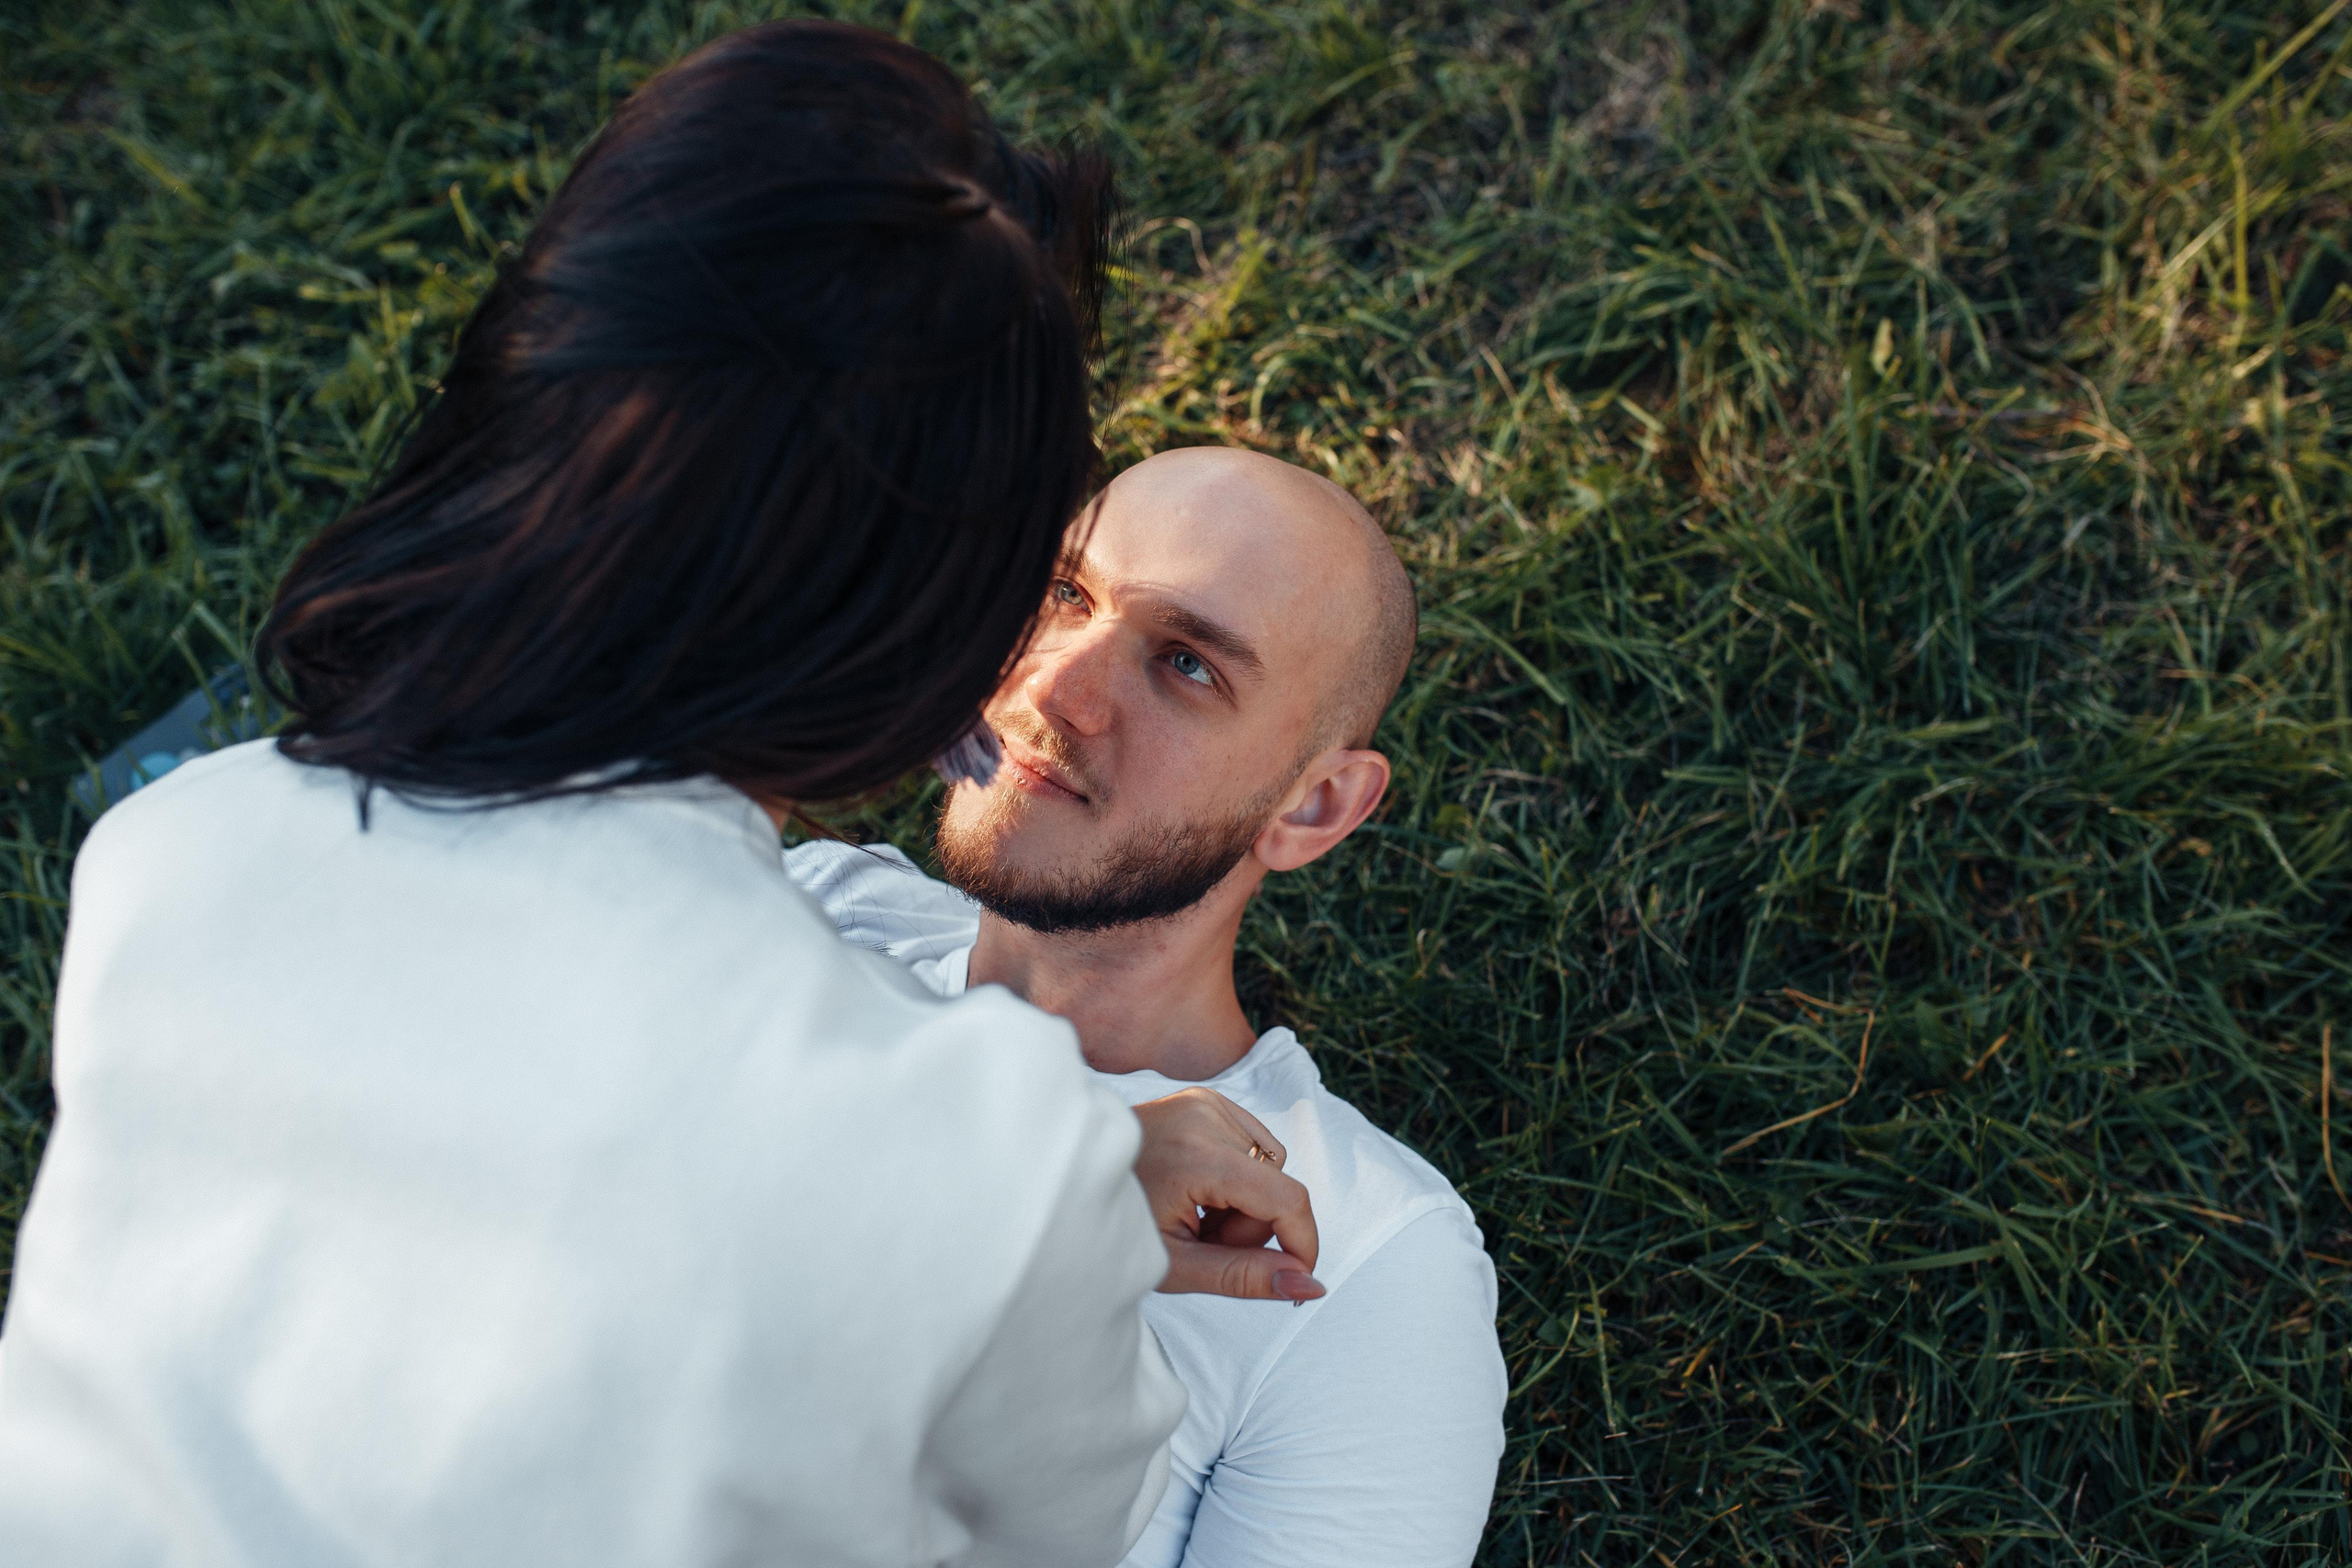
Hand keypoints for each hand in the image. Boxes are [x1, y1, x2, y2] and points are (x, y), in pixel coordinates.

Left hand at [1132, 1087, 1322, 1301]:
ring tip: (1193, 1213)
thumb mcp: (1177, 1266)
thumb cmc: (1115, 1226)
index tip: (1293, 1279)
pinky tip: (1198, 1188)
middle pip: (1277, 1188)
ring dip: (1243, 1203)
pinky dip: (1237, 1177)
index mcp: (1197, 1155)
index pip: (1287, 1199)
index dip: (1302, 1244)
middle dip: (1250, 1227)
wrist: (1071, 1181)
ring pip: (1270, 1168)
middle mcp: (1206, 1115)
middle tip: (1198, 1239)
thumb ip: (1245, 1277)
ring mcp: (1205, 1101)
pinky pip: (1254, 1145)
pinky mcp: (1205, 1099)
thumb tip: (1309, 1287)